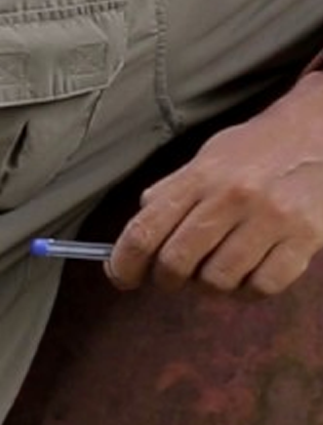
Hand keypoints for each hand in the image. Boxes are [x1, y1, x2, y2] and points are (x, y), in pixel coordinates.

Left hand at [106, 77, 322, 296]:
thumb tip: (141, 220)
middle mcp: (230, 197)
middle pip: (177, 261)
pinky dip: (248, 291)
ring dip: (209, 287)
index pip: (146, 228)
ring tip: (214, 270)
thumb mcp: (207, 157)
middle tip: (171, 278)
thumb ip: (174, 189)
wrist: (316, 132)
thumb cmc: (256, 148)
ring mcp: (269, 219)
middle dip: (166, 279)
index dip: (125, 262)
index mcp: (199, 176)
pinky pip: (262, 287)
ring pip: (219, 281)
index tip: (120, 277)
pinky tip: (248, 274)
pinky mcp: (304, 239)